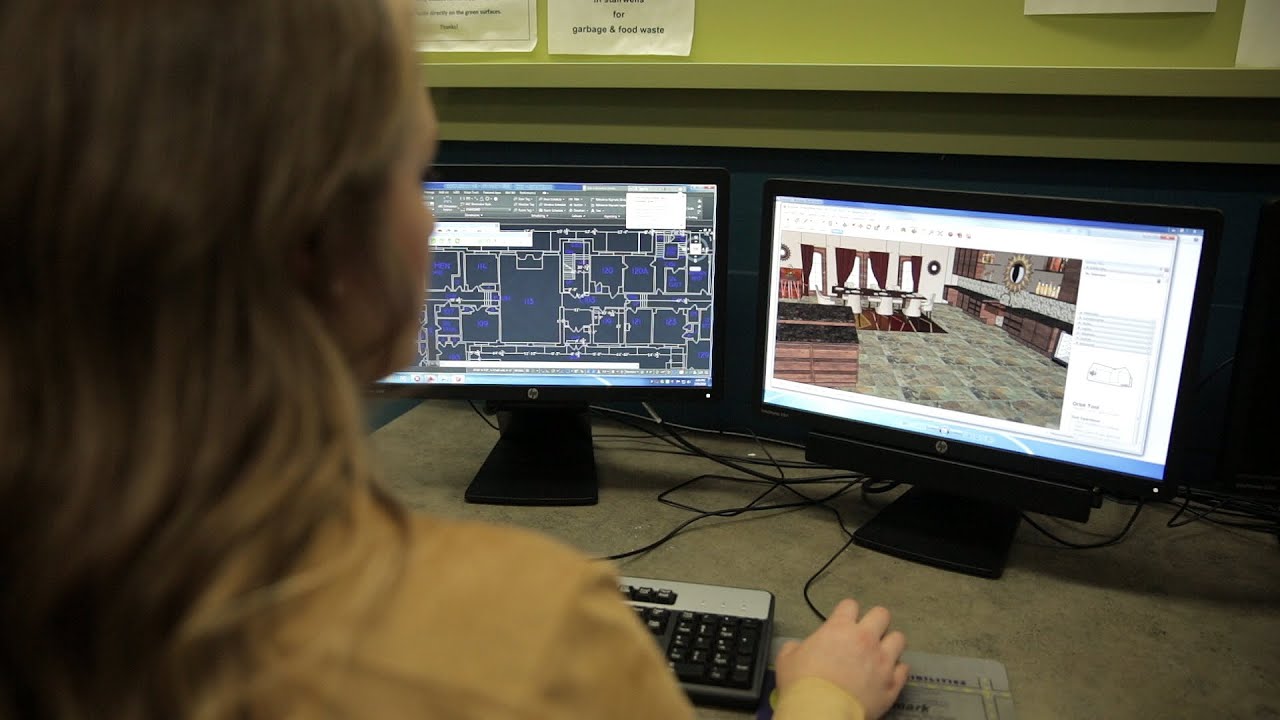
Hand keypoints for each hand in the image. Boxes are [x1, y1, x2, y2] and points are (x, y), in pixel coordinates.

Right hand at [775, 599, 907, 718]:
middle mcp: (865, 640)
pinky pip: (904, 669)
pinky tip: (887, 674)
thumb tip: (798, 649)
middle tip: (867, 633)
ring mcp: (882, 661)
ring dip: (889, 643)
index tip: (843, 620)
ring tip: (881, 653)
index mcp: (839, 628)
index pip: (850, 605)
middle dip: (875, 621)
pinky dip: (896, 670)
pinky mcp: (892, 684)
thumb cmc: (802, 685)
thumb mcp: (787, 658)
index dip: (846, 612)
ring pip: (898, 639)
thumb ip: (796, 647)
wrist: (820, 713)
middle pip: (882, 614)